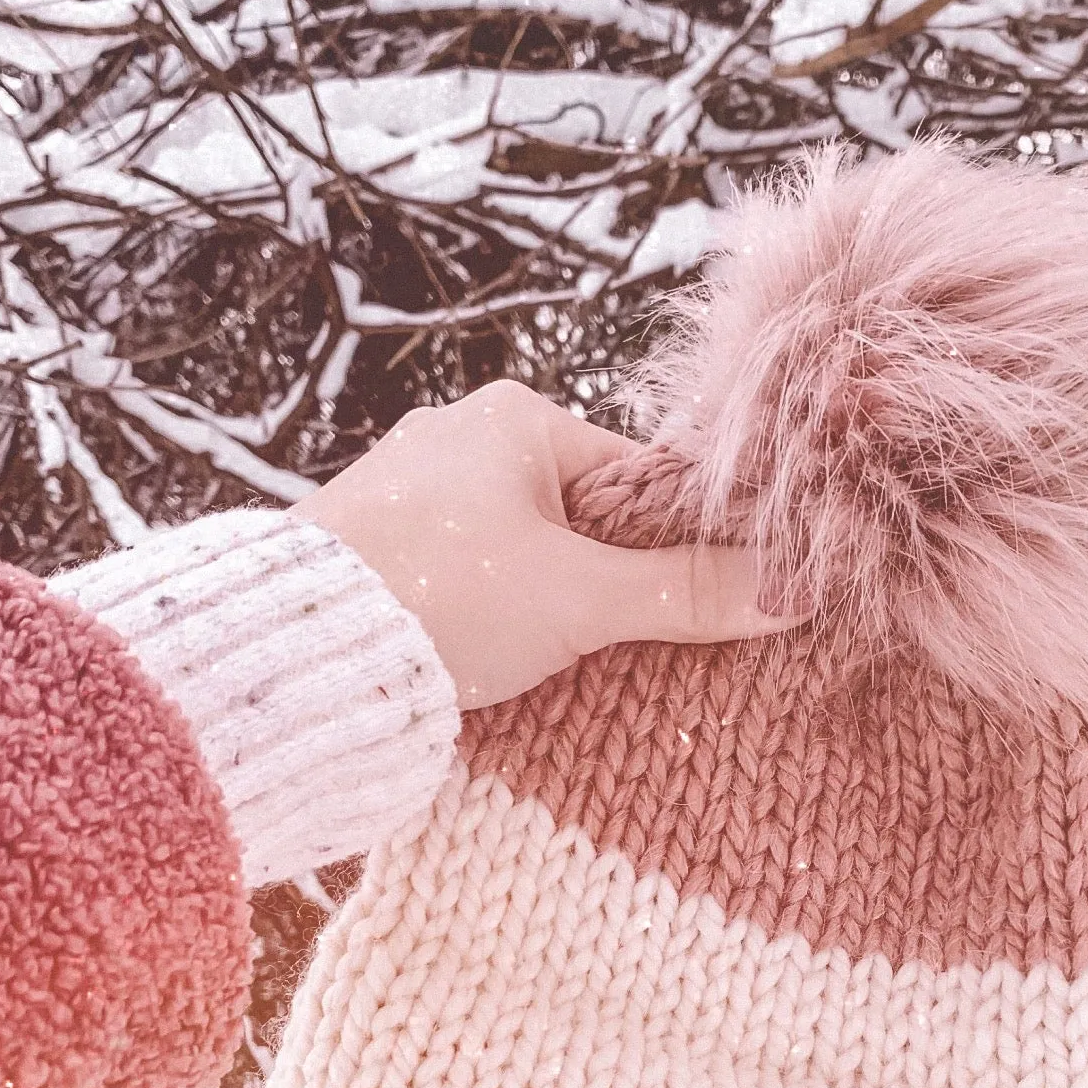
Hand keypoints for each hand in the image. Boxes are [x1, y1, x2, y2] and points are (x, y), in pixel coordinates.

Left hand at [294, 380, 803, 710]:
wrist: (295, 655)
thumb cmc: (440, 599)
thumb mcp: (582, 599)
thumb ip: (686, 593)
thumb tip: (792, 589)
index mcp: (517, 419)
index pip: (637, 479)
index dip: (674, 546)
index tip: (699, 605)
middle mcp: (461, 437)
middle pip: (583, 520)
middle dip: (610, 586)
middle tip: (632, 650)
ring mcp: (413, 495)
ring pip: (523, 555)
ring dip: (549, 610)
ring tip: (566, 669)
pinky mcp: (378, 550)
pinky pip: (466, 579)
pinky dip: (491, 620)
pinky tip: (498, 665)